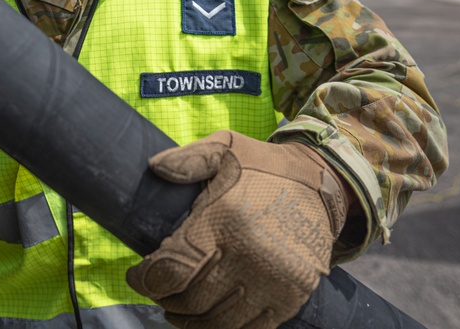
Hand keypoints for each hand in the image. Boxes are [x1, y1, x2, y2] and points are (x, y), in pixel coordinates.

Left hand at [126, 131, 346, 328]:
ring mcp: (274, 281)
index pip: (172, 269)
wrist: (322, 185)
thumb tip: (154, 169)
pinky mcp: (292, 296)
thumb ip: (189, 159)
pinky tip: (210, 319)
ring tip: (177, 310)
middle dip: (166, 300)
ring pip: (218, 322)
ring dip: (190, 321)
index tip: (136, 276)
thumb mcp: (226, 148)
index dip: (146, 280)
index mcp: (226, 220)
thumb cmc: (263, 167)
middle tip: (157, 292)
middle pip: (192, 300)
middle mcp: (250, 255)